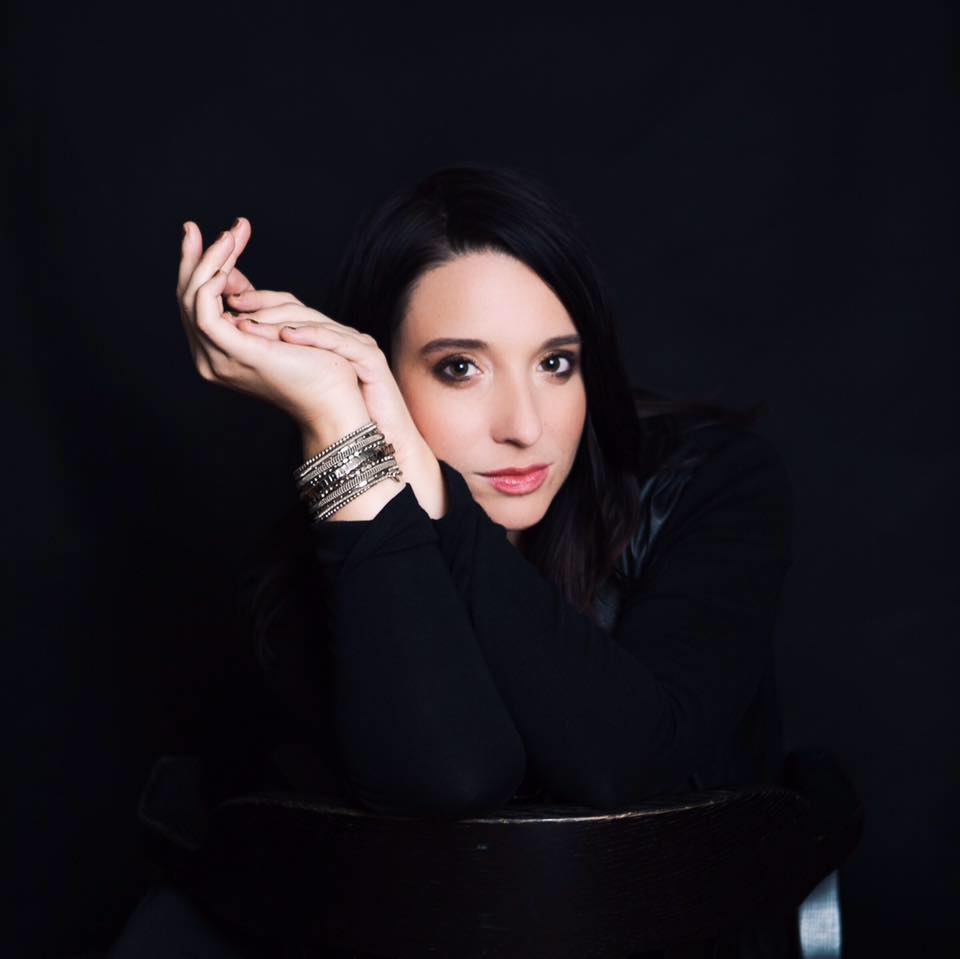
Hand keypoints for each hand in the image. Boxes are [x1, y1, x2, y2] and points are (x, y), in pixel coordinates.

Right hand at [176, 218, 369, 433]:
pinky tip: (225, 265)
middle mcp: (210, 358)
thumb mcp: (277, 321)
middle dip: (200, 257)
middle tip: (215, 227)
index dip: (204, 266)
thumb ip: (251, 301)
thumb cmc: (315, 363)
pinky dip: (210, 283)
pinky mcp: (235, 352)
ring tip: (229, 237)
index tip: (220, 235)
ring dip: (210, 262)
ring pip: (193, 299)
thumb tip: (229, 272)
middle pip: (188, 298)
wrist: (334, 398)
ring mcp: (218, 359)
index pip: (199, 302)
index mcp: (219, 352)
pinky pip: (205, 311)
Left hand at [227, 291, 427, 466]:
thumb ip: (280, 355)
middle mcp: (342, 333)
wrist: (371, 436)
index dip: (256, 299)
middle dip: (263, 303)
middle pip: (299, 308)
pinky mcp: (369, 358)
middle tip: (233, 303)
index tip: (226, 300)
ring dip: (280, 319)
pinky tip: (287, 337)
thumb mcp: (304, 379)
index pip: (288, 306)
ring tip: (252, 324)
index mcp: (325, 336)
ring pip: (315, 322)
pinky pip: (338, 342)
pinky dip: (312, 337)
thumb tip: (238, 336)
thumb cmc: (338, 412)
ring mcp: (358, 343)